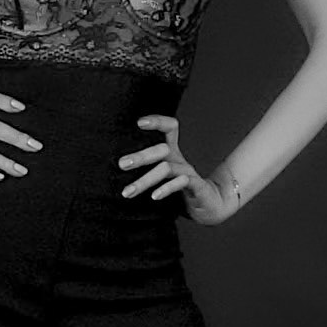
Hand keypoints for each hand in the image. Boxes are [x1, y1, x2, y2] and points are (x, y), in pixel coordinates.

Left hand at [117, 115, 239, 225]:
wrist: (209, 205)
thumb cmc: (180, 189)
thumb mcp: (163, 175)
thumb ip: (146, 168)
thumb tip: (117, 166)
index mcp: (172, 153)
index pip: (169, 128)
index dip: (157, 121)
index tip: (139, 123)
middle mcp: (180, 159)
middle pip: (162, 150)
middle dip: (141, 157)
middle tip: (122, 164)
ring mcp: (188, 172)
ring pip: (167, 169)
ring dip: (145, 180)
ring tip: (127, 192)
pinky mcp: (197, 187)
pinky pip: (181, 183)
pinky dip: (166, 188)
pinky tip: (154, 197)